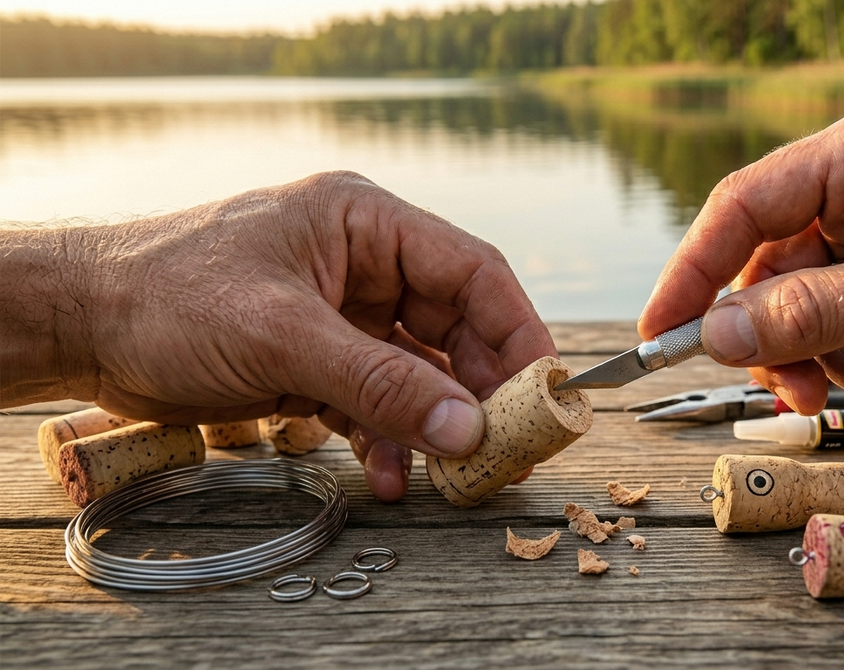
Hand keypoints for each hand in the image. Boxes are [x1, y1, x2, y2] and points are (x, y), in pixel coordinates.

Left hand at [6, 172, 555, 499]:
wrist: (82, 326)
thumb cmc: (167, 296)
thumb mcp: (282, 336)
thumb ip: (379, 383)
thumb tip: (466, 427)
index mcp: (365, 224)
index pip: (470, 272)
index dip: (517, 329)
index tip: (545, 387)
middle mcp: (365, 266)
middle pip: (453, 329)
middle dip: (480, 390)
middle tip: (507, 445)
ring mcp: (343, 317)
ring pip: (417, 374)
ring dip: (436, 424)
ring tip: (456, 473)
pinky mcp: (318, 363)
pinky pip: (375, 404)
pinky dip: (388, 440)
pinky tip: (393, 475)